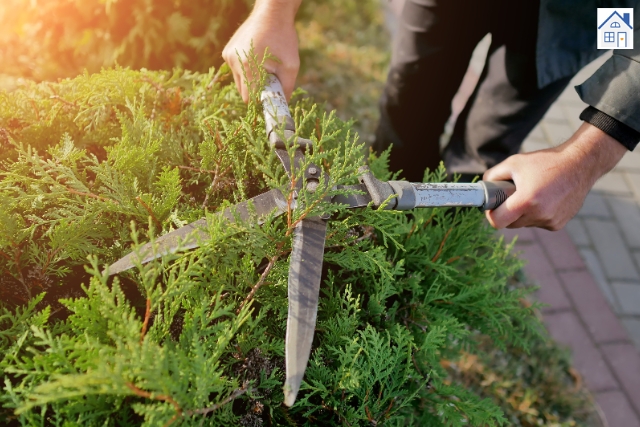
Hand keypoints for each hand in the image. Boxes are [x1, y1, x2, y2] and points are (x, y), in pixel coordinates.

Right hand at [222, 0, 301, 102]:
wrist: (272, 13)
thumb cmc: (284, 39)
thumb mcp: (291, 66)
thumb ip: (287, 89)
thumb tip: (282, 106)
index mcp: (248, 66)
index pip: (249, 98)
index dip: (260, 100)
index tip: (270, 97)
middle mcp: (234, 62)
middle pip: (243, 91)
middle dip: (256, 90)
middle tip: (270, 79)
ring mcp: (229, 56)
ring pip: (239, 81)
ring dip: (251, 80)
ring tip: (264, 66)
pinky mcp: (227, 52)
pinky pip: (236, 70)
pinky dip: (246, 70)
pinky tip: (256, 58)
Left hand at [484, 122, 626, 229]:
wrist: (580, 164)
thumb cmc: (545, 162)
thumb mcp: (514, 162)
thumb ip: (493, 176)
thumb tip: (483, 188)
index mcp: (526, 201)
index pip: (497, 222)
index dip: (491, 215)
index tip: (492, 206)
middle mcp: (539, 215)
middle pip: (510, 223)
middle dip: (507, 212)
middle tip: (511, 196)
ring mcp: (550, 221)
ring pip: (524, 223)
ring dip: (522, 213)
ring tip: (531, 194)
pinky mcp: (558, 224)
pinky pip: (538, 223)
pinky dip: (536, 214)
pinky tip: (544, 199)